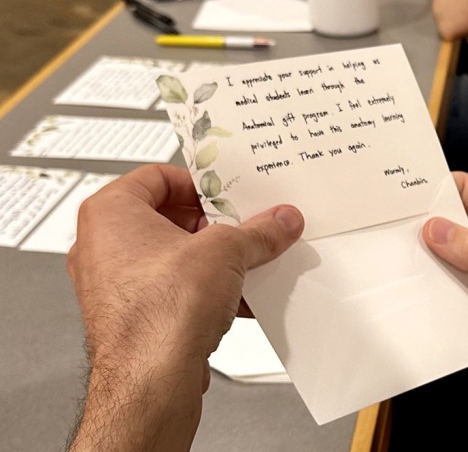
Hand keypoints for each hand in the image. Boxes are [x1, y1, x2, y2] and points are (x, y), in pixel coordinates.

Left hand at [67, 164, 302, 450]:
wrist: (150, 379)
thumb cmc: (158, 314)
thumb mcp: (227, 251)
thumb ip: (258, 231)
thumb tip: (278, 221)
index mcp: (110, 213)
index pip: (159, 176)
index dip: (202, 183)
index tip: (231, 195)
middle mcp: (102, 246)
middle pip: (169, 218)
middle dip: (215, 226)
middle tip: (243, 228)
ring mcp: (115, 283)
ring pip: (174, 257)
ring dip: (214, 261)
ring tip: (245, 264)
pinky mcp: (133, 316)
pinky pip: (174, 290)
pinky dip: (205, 290)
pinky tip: (236, 298)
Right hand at [423, 173, 467, 394]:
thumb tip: (437, 229)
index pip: (467, 192)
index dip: (436, 191)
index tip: (403, 201)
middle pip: (450, 237)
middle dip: (431, 252)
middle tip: (410, 262)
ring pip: (449, 280)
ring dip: (451, 300)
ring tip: (463, 315)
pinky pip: (457, 315)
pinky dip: (466, 332)